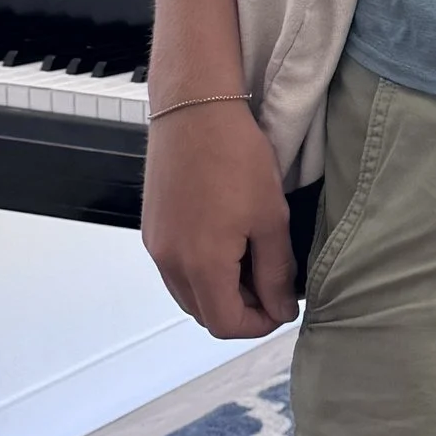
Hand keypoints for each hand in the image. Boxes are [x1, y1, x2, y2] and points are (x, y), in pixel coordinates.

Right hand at [143, 98, 297, 336]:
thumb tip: (281, 309)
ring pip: (188, 294)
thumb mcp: (270, 219)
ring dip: (220, 293)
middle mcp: (170, 263)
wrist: (195, 110)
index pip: (227, 325)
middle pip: (205, 314)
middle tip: (272, 285)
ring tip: (252, 263)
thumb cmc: (237, 159)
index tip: (284, 306)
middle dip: (241, 311)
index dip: (260, 325)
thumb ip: (276, 272)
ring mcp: (156, 246)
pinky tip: (228, 244)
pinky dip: (201, 272)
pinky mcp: (152, 228)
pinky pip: (176, 269)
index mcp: (202, 265)